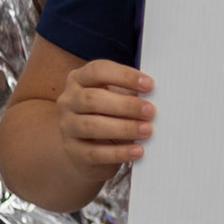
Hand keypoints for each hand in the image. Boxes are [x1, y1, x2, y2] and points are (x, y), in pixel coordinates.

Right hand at [55, 60, 154, 181]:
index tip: (149, 85)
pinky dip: (119, 152)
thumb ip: (130, 93)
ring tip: (147, 130)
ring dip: (124, 128)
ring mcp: (67, 127)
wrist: (86, 148)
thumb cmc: (107, 115)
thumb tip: (156, 95)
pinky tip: (137, 151)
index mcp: (79, 80)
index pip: (98, 71)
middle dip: (126, 105)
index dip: (124, 76)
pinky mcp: (72, 151)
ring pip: (92, 126)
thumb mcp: (116, 99)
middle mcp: (68, 101)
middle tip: (150, 111)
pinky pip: (95, 152)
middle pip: (92, 99)